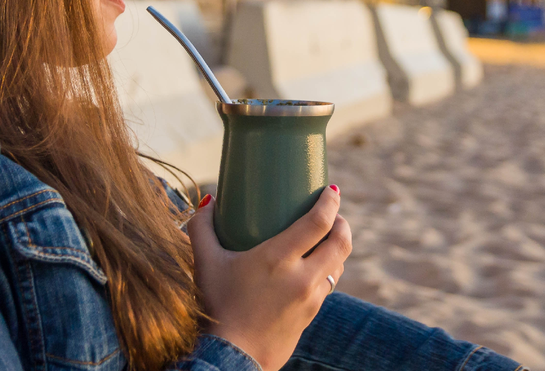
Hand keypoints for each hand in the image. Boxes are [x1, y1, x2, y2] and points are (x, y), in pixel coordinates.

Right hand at [187, 185, 351, 370]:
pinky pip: (328, 285)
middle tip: (334, 212)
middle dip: (343, 222)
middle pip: (340, 242)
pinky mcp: (311, 315)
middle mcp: (302, 278)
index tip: (333, 190)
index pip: (319, 222)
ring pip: (338, 265)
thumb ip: (202, 229)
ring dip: (338, 246)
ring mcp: (310, 299)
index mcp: (279, 259)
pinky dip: (328, 269)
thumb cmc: (216, 308)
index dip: (331, 202)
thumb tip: (209, 199)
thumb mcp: (205, 264)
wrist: (231, 358)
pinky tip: (316, 267)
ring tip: (328, 237)